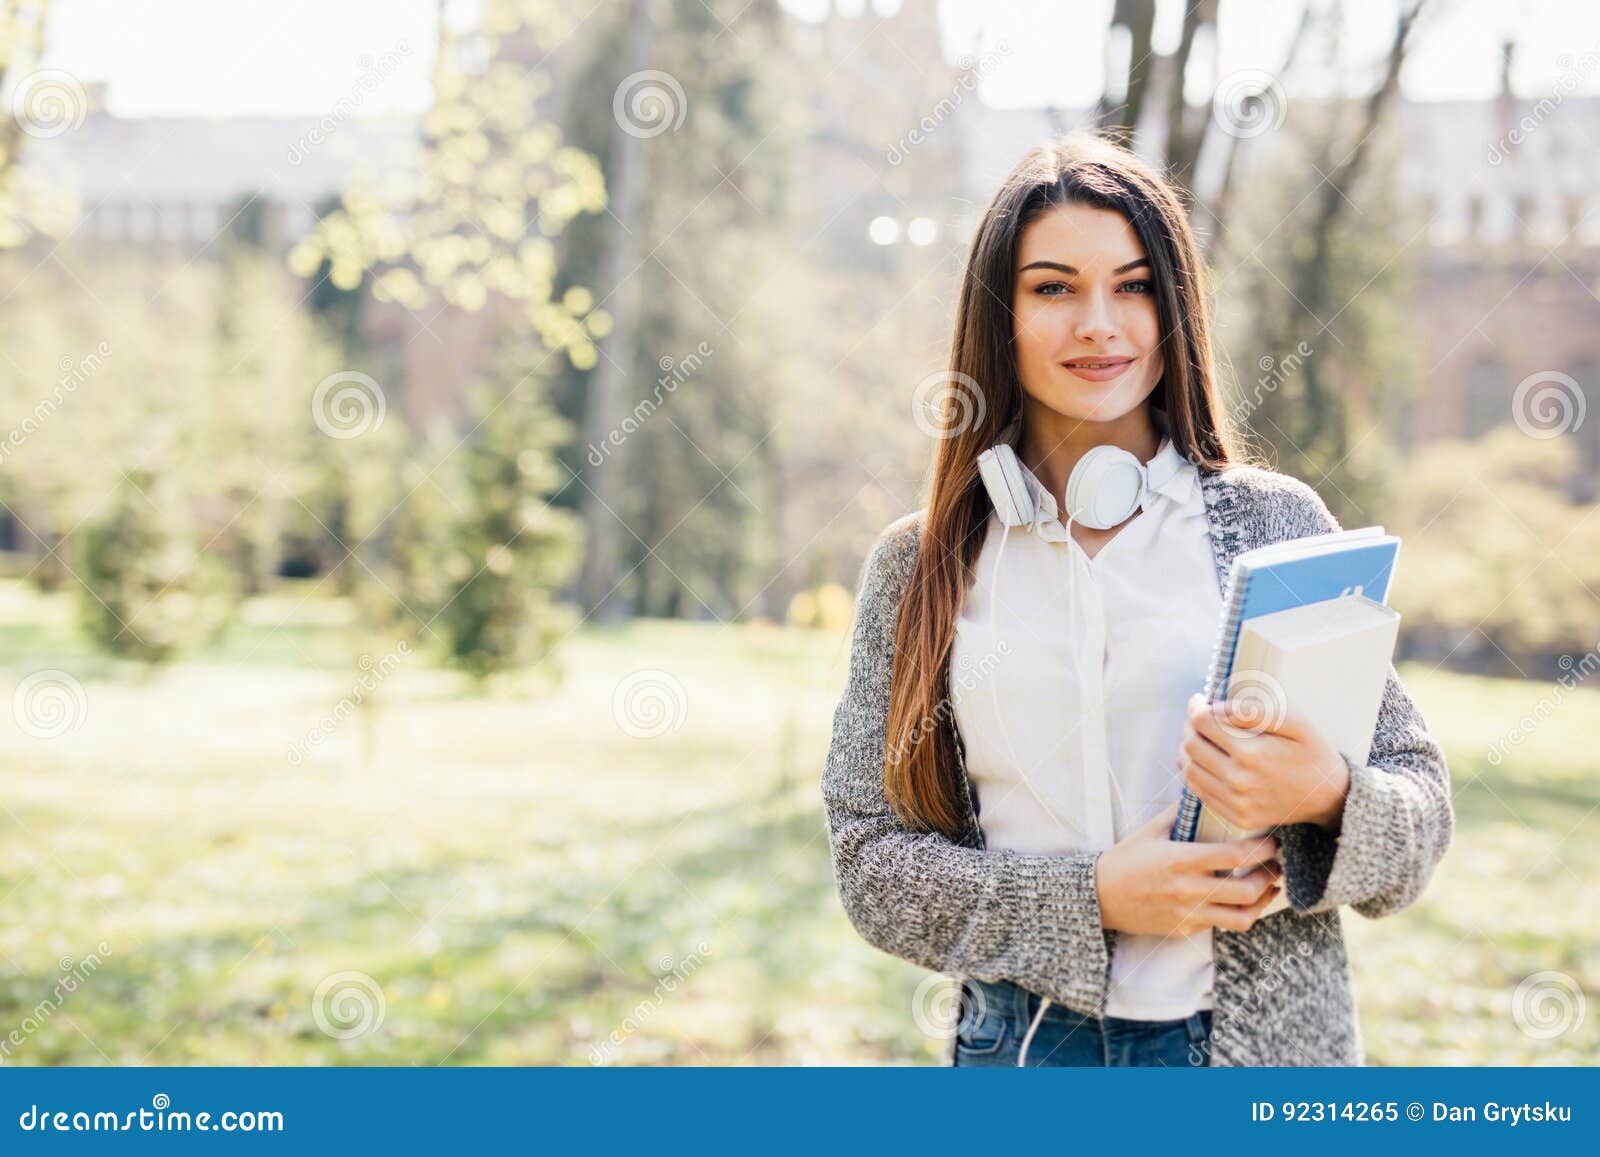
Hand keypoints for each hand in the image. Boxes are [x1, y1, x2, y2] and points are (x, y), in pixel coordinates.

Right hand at [1096, 804, 1283, 936]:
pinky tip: (1238, 900)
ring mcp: (1188, 914)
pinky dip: (1236, 913)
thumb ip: (1180, 813)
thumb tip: (1205, 792)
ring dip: (1261, 903)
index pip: (1235, 855)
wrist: (1100, 896)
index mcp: (1180, 859)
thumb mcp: (1151, 831)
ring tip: (1267, 888)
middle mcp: (1187, 889)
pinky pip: (1221, 925)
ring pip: (1242, 918)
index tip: (1273, 842)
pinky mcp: (1185, 930)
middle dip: (1269, 877)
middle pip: (1246, 891)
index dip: (1262, 849)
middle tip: (1275, 866)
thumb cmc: (1126, 860)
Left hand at [1178, 692, 1349, 832]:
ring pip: (1189, 769)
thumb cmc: (1312, 752)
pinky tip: (1208, 760)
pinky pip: (1200, 792)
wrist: (1330, 797)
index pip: (1202, 723)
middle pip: (1191, 746)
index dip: (1197, 708)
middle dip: (1190, 726)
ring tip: (1201, 737)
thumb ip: (1254, 711)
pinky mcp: (1236, 817)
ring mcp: (1236, 803)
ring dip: (1189, 750)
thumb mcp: (1295, 722)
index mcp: (1252, 753)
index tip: (1200, 701)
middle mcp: (1239, 781)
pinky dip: (1196, 772)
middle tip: (1198, 718)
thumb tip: (1216, 708)